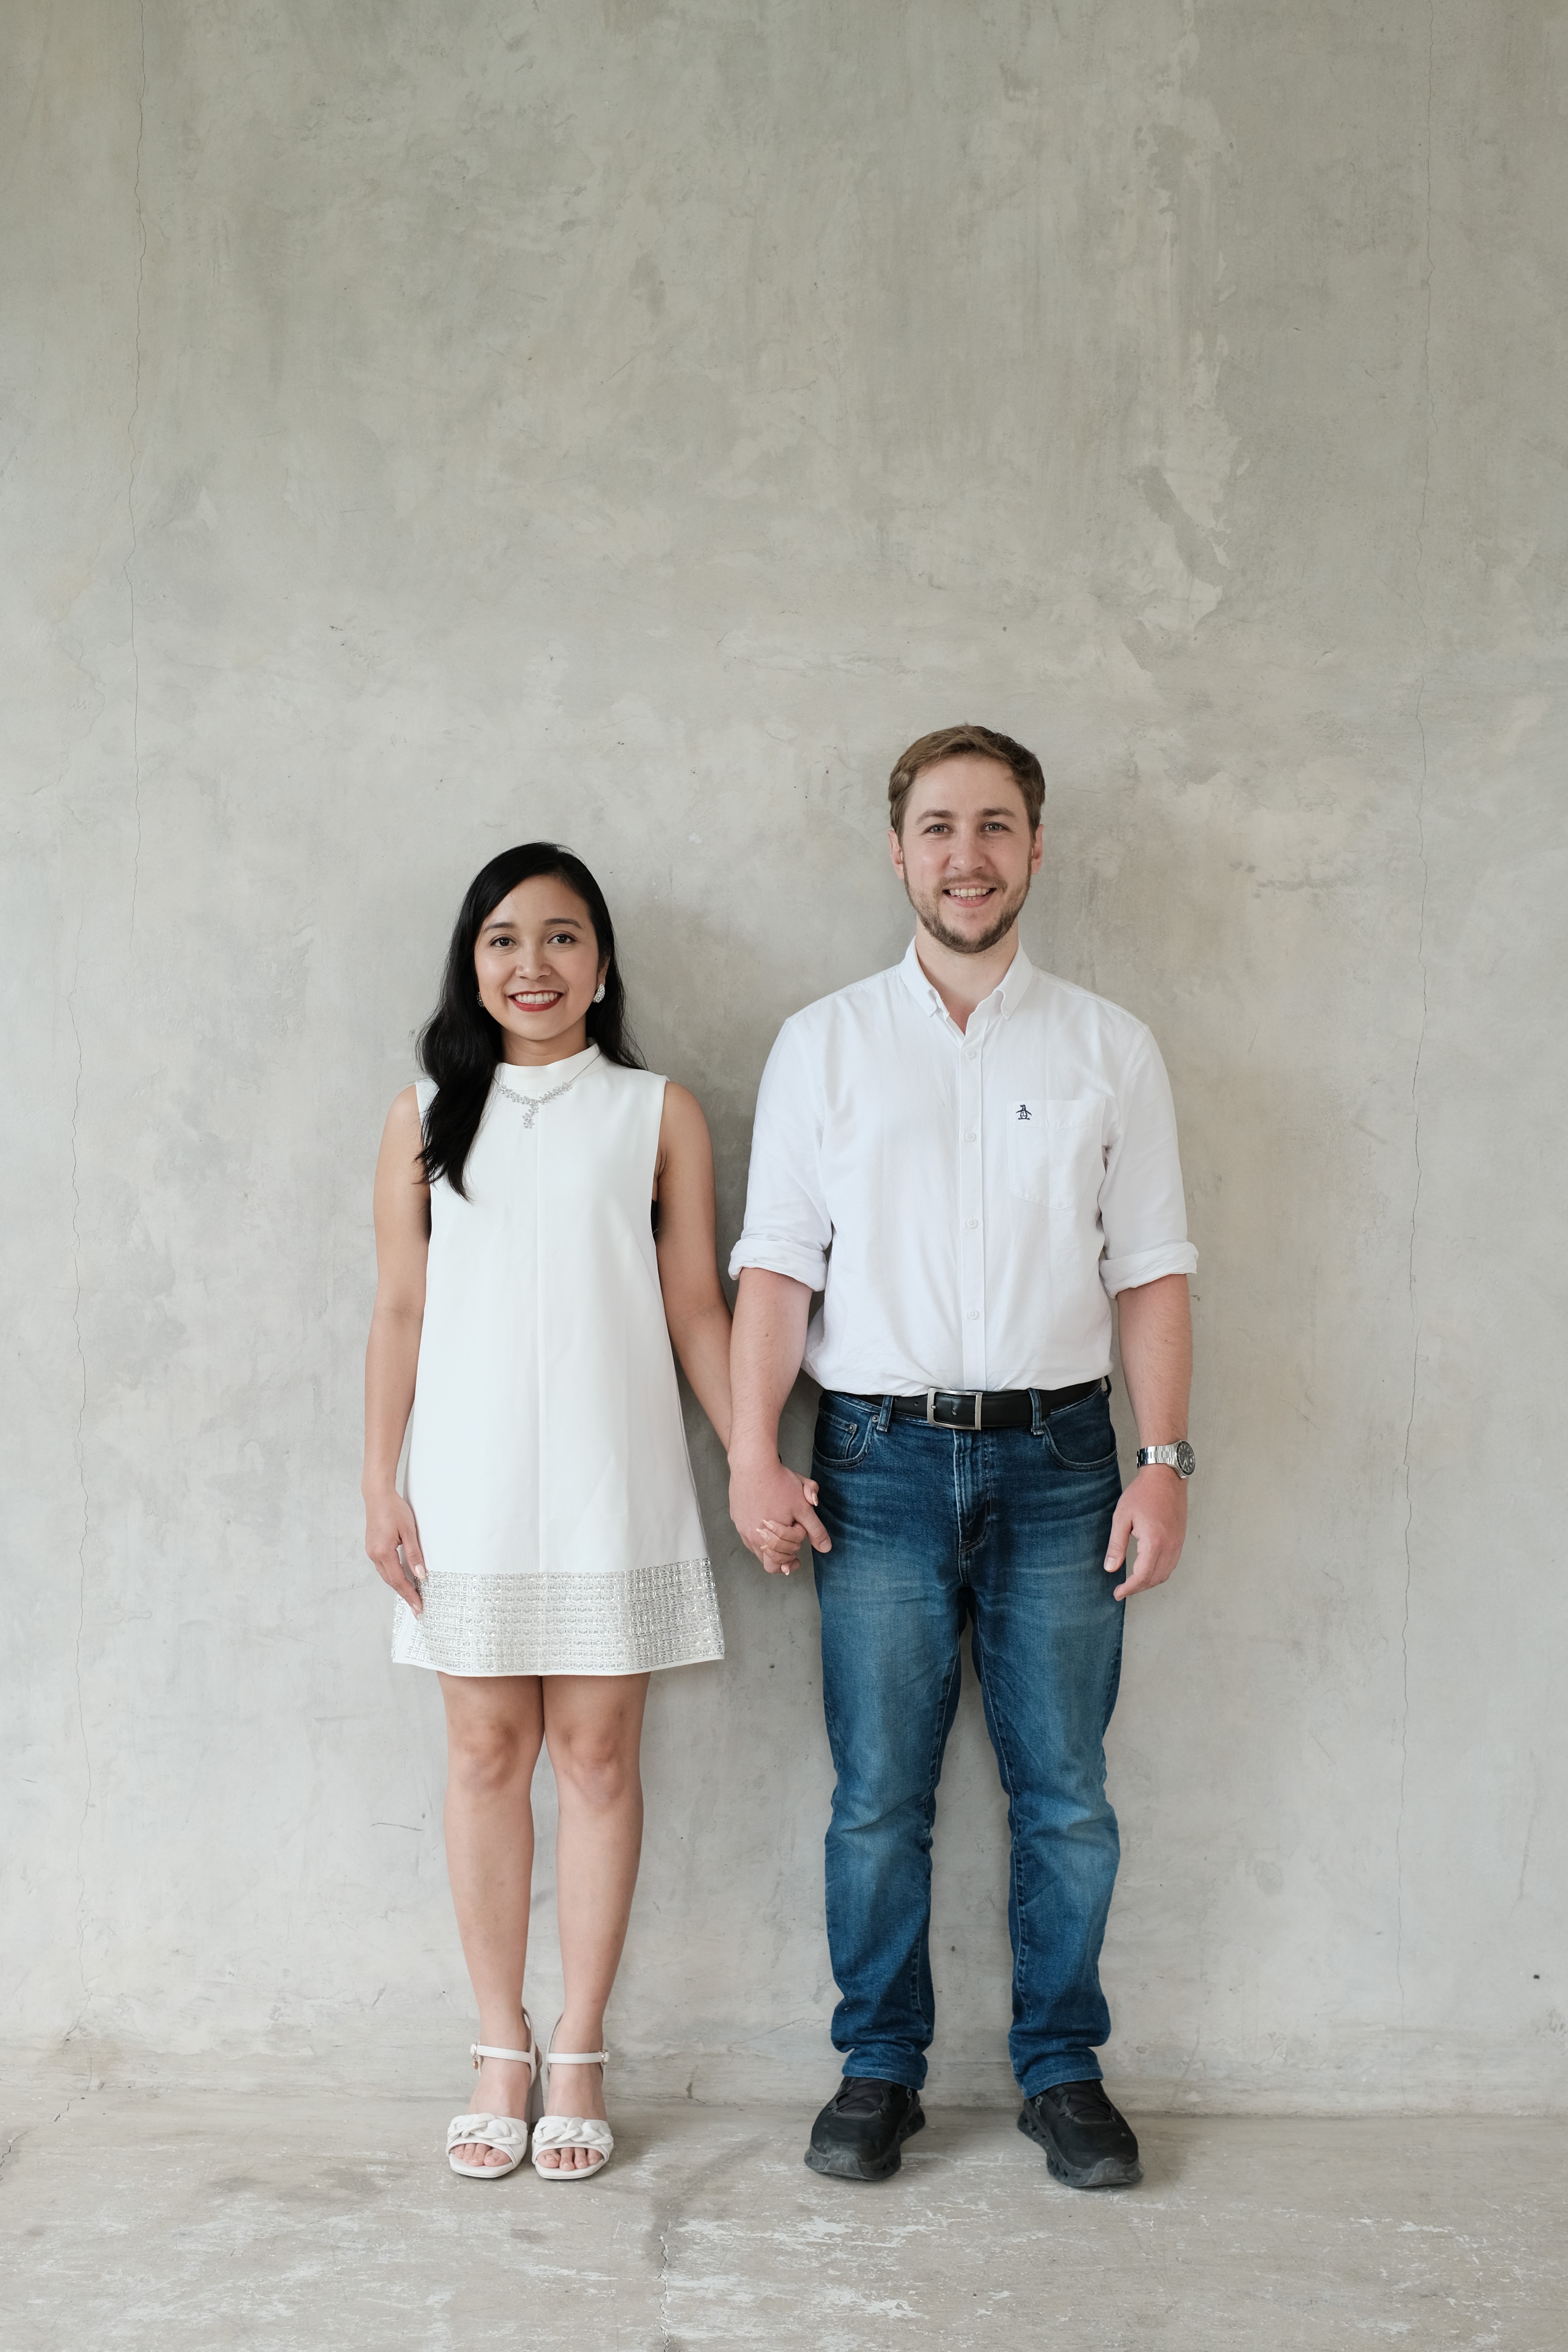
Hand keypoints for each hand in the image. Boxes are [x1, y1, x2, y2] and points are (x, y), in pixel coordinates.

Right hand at [364, 1487, 426, 1609]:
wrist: (378, 1496)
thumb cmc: (394, 1509)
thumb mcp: (409, 1531)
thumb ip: (414, 1554)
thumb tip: (421, 1574)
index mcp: (382, 1552)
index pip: (398, 1580)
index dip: (409, 1594)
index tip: (419, 1607)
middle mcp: (374, 1555)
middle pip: (391, 1581)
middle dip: (405, 1595)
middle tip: (418, 1607)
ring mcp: (372, 1552)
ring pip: (387, 1575)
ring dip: (399, 1586)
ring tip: (413, 1596)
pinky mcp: (373, 1548)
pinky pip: (384, 1567)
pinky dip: (394, 1575)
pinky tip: (403, 1578)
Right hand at [729, 1456, 830, 1576]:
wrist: (752, 1464)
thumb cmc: (778, 1483)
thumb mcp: (804, 1507)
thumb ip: (816, 1530)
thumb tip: (826, 1548)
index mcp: (769, 1539)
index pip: (784, 1559)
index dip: (797, 1547)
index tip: (800, 1534)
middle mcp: (752, 1537)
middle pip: (769, 1562)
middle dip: (785, 1553)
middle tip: (794, 1540)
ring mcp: (741, 1528)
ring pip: (758, 1551)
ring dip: (772, 1547)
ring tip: (782, 1532)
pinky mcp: (736, 1517)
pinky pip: (748, 1535)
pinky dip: (760, 1535)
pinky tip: (768, 1520)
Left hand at [1103, 1465, 1186, 1599]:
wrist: (1165, 1477)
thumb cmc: (1142, 1494)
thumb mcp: (1122, 1518)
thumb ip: (1116, 1545)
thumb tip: (1110, 1569)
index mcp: (1154, 1543)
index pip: (1142, 1576)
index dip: (1129, 1588)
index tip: (1117, 1593)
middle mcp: (1170, 1547)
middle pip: (1155, 1579)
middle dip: (1138, 1588)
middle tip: (1122, 1589)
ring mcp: (1177, 1544)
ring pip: (1165, 1574)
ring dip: (1149, 1582)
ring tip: (1132, 1582)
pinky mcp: (1180, 1540)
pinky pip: (1171, 1564)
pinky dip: (1159, 1572)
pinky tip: (1147, 1570)